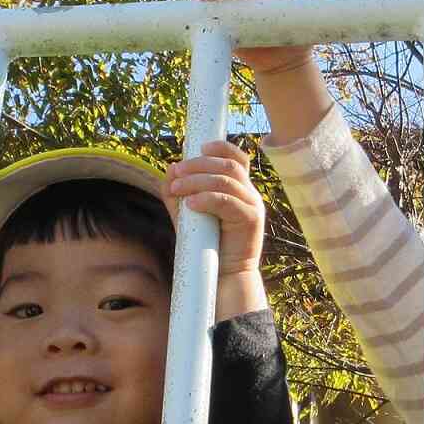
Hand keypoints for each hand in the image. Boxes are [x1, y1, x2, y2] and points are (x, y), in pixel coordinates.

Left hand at [163, 139, 270, 319]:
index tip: (198, 147)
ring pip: (226, 180)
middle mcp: (250, 194)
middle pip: (228, 165)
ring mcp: (253, 206)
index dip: (220, 147)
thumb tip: (170, 170)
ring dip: (198, 181)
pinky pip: (228, 201)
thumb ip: (179, 193)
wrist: (223, 277)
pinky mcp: (251, 220)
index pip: (237, 158)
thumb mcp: (187, 215)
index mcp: (239, 189)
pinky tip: (191, 204)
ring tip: (177, 189)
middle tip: (176, 172)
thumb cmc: (205, 246)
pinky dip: (207, 198)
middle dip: (198, 164)